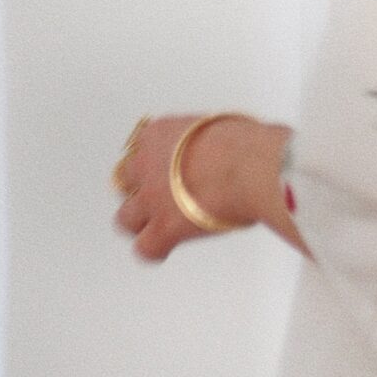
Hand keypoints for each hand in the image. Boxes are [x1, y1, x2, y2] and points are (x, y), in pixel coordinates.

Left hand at [111, 113, 255, 261]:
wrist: (252, 168)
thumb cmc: (247, 145)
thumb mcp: (219, 126)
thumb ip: (205, 140)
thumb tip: (217, 151)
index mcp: (159, 134)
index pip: (142, 148)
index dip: (156, 161)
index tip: (169, 167)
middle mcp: (147, 165)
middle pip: (125, 180)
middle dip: (141, 189)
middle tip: (161, 196)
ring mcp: (151, 198)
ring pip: (125, 218)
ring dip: (141, 222)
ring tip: (159, 226)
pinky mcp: (163, 228)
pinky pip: (145, 249)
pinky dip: (155, 250)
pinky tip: (169, 247)